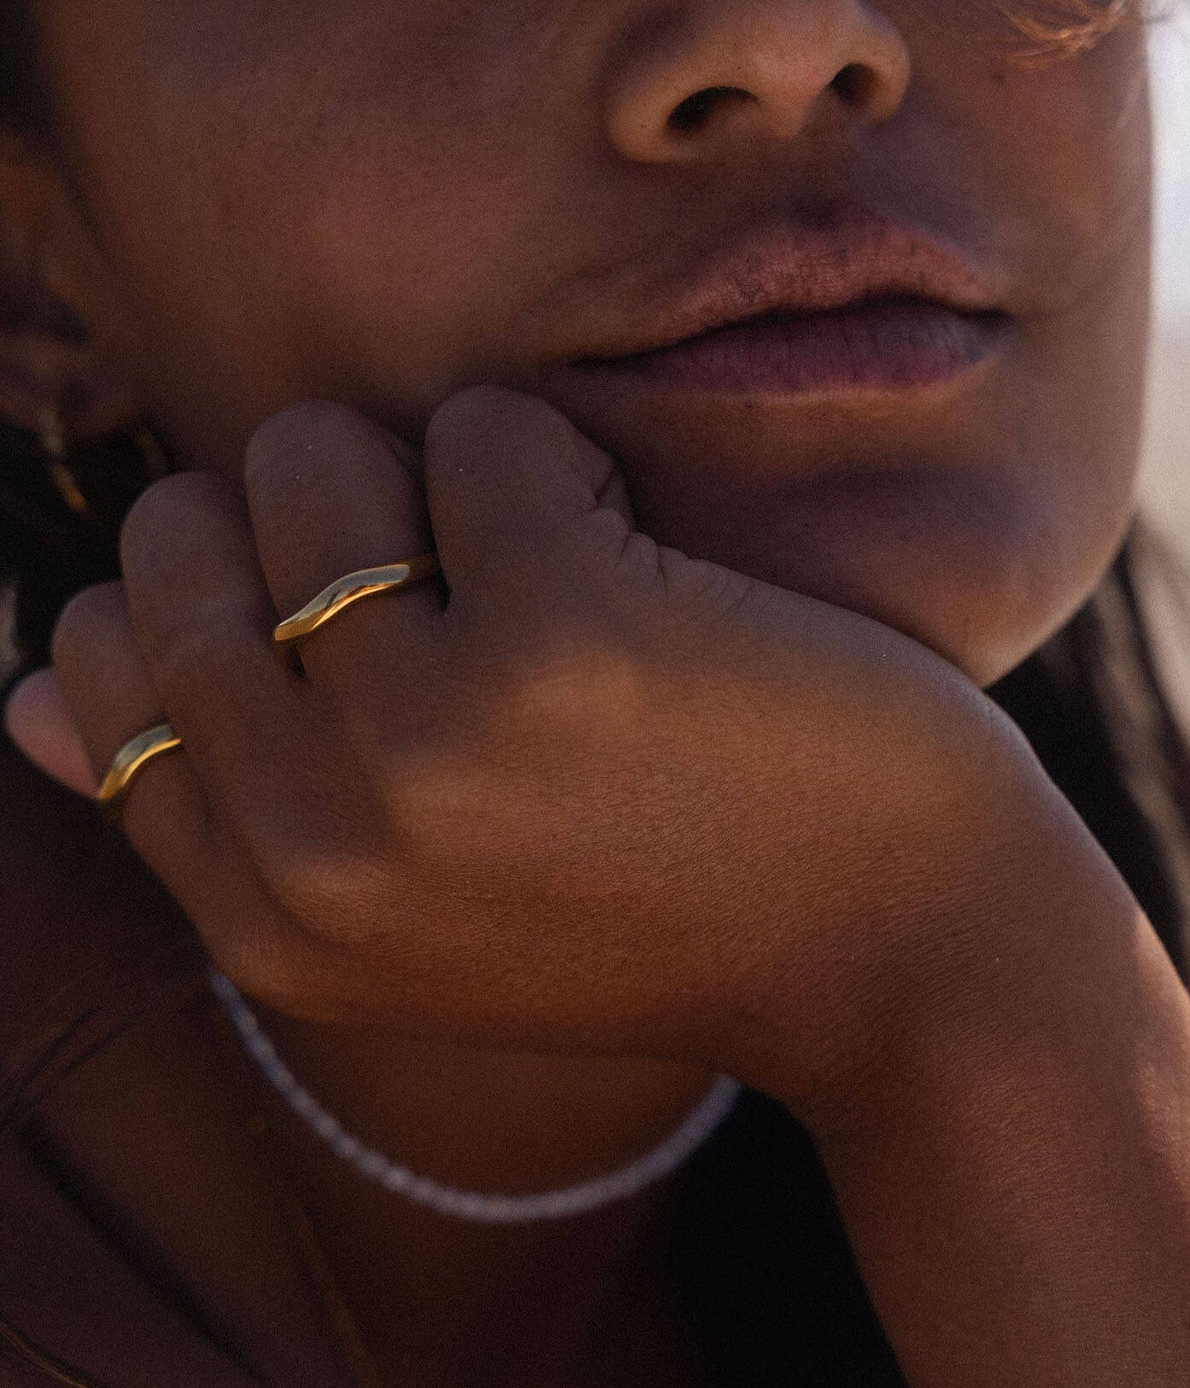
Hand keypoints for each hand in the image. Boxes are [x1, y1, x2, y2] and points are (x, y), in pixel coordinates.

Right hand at [4, 389, 1040, 1109]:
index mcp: (264, 918)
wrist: (903, 957)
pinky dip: (558, 456)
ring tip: (544, 563)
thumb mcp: (411, 910)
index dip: (222, 590)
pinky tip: (642, 556)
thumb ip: (213, 806)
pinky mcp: (559, 638)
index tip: (352, 610)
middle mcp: (315, 844)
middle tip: (460, 576)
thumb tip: (16, 697)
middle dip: (313, 516)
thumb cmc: (662, 903)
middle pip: (187, 538)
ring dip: (425, 467)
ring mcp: (427, 739)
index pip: (103, 666)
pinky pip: (482, 430)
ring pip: (312, 459)